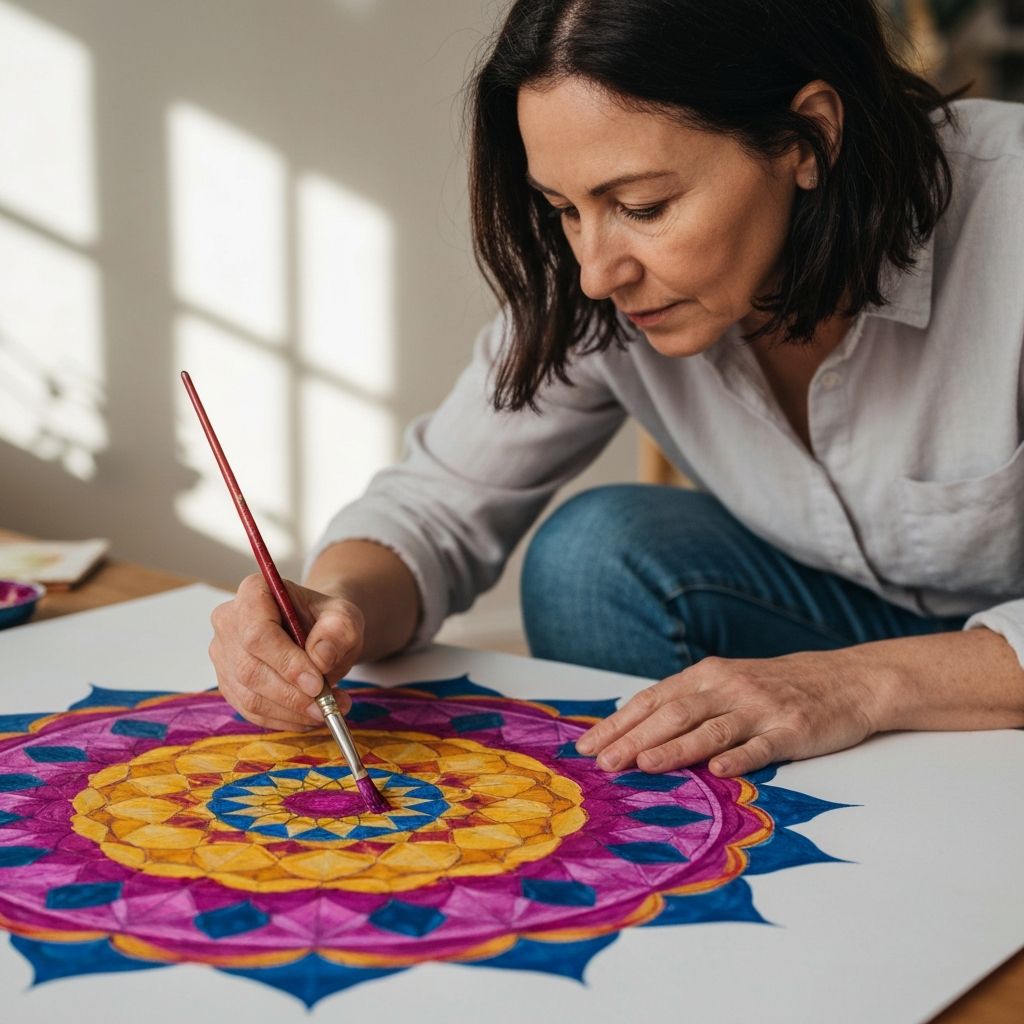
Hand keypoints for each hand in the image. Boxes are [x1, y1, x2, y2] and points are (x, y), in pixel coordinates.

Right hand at [209, 573, 363, 729]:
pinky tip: (309, 716)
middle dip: (292, 694)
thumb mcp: (345, 617)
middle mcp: (229, 621)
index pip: (258, 633)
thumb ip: (339, 630)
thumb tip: (320, 657)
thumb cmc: (327, 622)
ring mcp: (224, 655)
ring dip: (291, 711)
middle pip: (250, 669)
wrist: (319, 634)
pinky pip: (251, 711)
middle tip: (327, 704)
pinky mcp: (228, 683)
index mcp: (253, 592)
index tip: (317, 683)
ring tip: (327, 709)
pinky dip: (284, 719)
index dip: (286, 662)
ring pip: (249, 695)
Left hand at [574, 650, 882, 777]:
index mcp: (706, 676)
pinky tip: (720, 770)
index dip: (618, 724)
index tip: (588, 747)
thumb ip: (685, 702)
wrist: (844, 679)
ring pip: (711, 729)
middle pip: (673, 714)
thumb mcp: (725, 684)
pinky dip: (740, 757)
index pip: (652, 700)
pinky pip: (763, 746)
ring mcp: (760, 708)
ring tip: (645, 765)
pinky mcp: (793, 730)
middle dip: (635, 739)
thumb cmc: (774, 687)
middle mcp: (728, 688)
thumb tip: (630, 727)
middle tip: (604, 764)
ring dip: (676, 748)